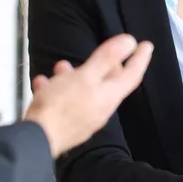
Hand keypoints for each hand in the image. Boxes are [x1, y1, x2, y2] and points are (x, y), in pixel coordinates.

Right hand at [24, 34, 153, 156]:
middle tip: (108, 53)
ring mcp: (82, 119)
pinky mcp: (65, 125)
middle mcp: (99, 109)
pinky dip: (57, 89)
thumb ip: (107, 59)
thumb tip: (130, 42)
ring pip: (84, 91)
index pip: (132, 75)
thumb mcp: (85, 76)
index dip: (140, 59)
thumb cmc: (61, 106)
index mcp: (108, 97)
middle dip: (107, 66)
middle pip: (108, 84)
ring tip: (62, 66)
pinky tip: (43, 84)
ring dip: (75, 76)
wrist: (36, 140)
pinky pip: (65, 102)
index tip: (146, 45)